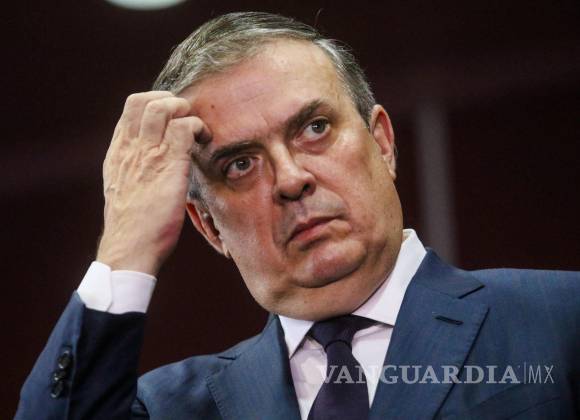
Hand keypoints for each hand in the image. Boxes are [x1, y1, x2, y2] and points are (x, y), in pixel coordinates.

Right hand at [96, 91, 208, 275]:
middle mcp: (130, 148)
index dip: (152, 103)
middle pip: (142, 100)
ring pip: (163, 107)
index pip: (129, 109)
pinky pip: (185, 128)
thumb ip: (135, 172)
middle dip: (169, 100)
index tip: (170, 117)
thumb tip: (152, 167)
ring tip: (196, 129)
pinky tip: (205, 140)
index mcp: (118, 153)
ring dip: (185, 111)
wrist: (129, 248)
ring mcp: (148, 154)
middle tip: (186, 118)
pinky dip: (198, 127)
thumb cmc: (132, 228)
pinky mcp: (169, 164)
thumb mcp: (125, 192)